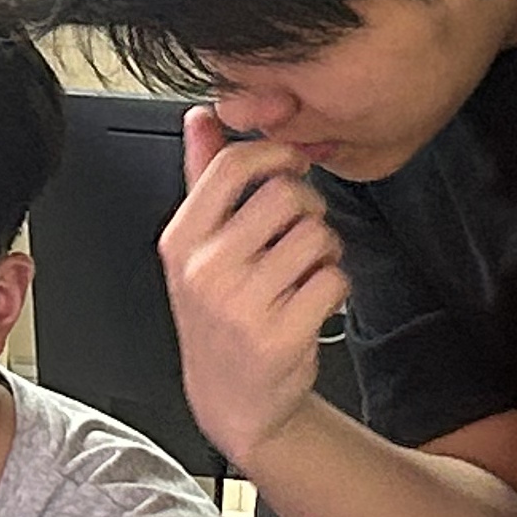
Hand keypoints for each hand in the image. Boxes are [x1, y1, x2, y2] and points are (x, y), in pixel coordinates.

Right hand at [158, 106, 348, 467]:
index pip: (232, 167)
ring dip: (325, 248)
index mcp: (182, 241)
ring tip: (305, 269)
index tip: (290, 164)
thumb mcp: (198, 248)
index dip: (275, 154)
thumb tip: (200, 116)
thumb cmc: (220, 315)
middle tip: (301, 229)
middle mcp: (205, 271)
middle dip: (308, 207)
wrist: (234, 400)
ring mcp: (242, 306)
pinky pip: (334, 279)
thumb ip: (202, 177)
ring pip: (316, 236)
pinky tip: (312, 300)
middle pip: (284, 195)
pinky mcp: (280, 336)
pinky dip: (335, 286)